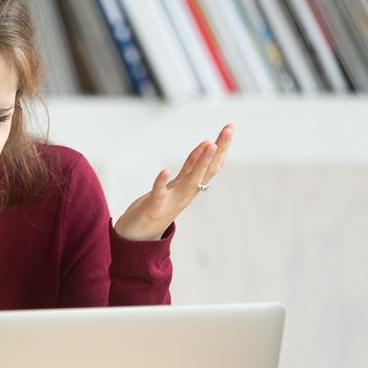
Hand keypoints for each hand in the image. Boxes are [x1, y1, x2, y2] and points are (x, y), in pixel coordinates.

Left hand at [114, 124, 233, 240]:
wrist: (138, 240)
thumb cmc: (158, 208)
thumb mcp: (177, 184)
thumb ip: (190, 167)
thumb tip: (206, 144)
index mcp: (191, 188)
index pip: (211, 166)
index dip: (222, 148)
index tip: (230, 128)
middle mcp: (186, 195)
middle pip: (207, 171)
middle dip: (219, 150)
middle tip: (229, 129)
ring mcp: (171, 202)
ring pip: (190, 181)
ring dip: (200, 163)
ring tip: (209, 144)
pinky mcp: (153, 208)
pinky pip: (159, 194)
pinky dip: (162, 182)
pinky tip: (164, 170)